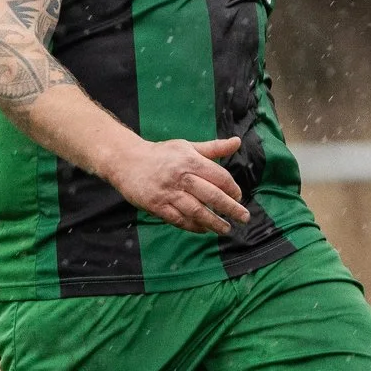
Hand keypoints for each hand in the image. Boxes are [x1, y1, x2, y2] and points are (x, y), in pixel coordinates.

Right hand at [105, 136, 250, 233]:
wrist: (126, 160)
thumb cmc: (161, 154)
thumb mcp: (187, 146)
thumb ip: (213, 148)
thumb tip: (237, 142)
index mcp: (190, 160)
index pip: (218, 176)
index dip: (232, 188)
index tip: (238, 197)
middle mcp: (180, 177)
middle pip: (211, 195)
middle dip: (230, 208)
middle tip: (244, 217)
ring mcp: (168, 193)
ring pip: (196, 211)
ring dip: (213, 222)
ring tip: (225, 228)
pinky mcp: (156, 205)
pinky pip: (178, 219)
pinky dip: (193, 226)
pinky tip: (204, 229)